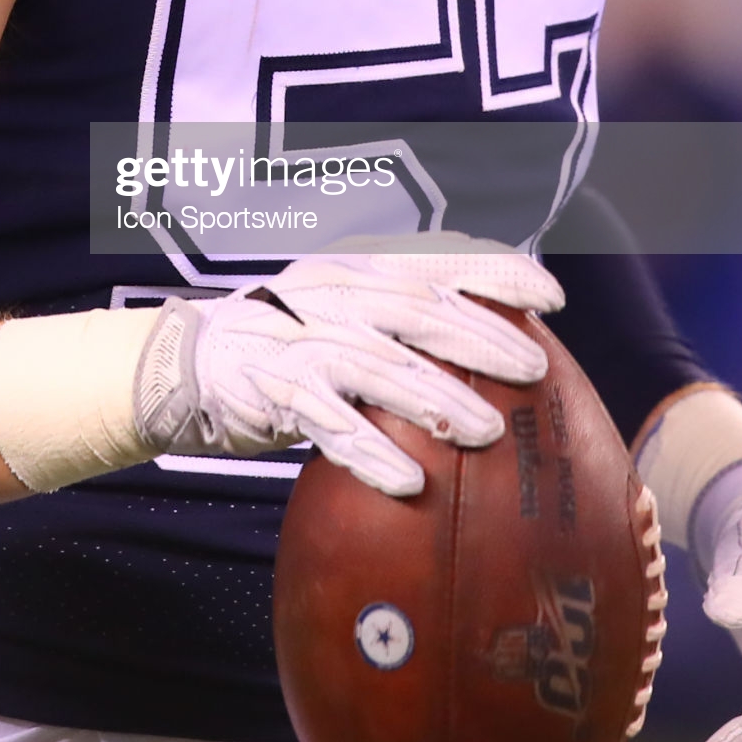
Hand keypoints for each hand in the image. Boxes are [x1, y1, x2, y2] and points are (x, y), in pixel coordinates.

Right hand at [133, 247, 563, 496]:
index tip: (551, 296)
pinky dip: (371, 453)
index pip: (435, 260)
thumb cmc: (287, 341)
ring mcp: (301, 340)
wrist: (189, 363)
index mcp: (356, 269)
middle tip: (535, 371)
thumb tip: (493, 328)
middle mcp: (332, 294)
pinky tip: (409, 482)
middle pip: (417, 312)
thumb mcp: (343, 307)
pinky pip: (330, 425)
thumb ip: (402, 311)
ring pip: (381, 368)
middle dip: (481, 340)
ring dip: (438, 401)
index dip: (495, 273)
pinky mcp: (275, 391)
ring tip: (487, 431)